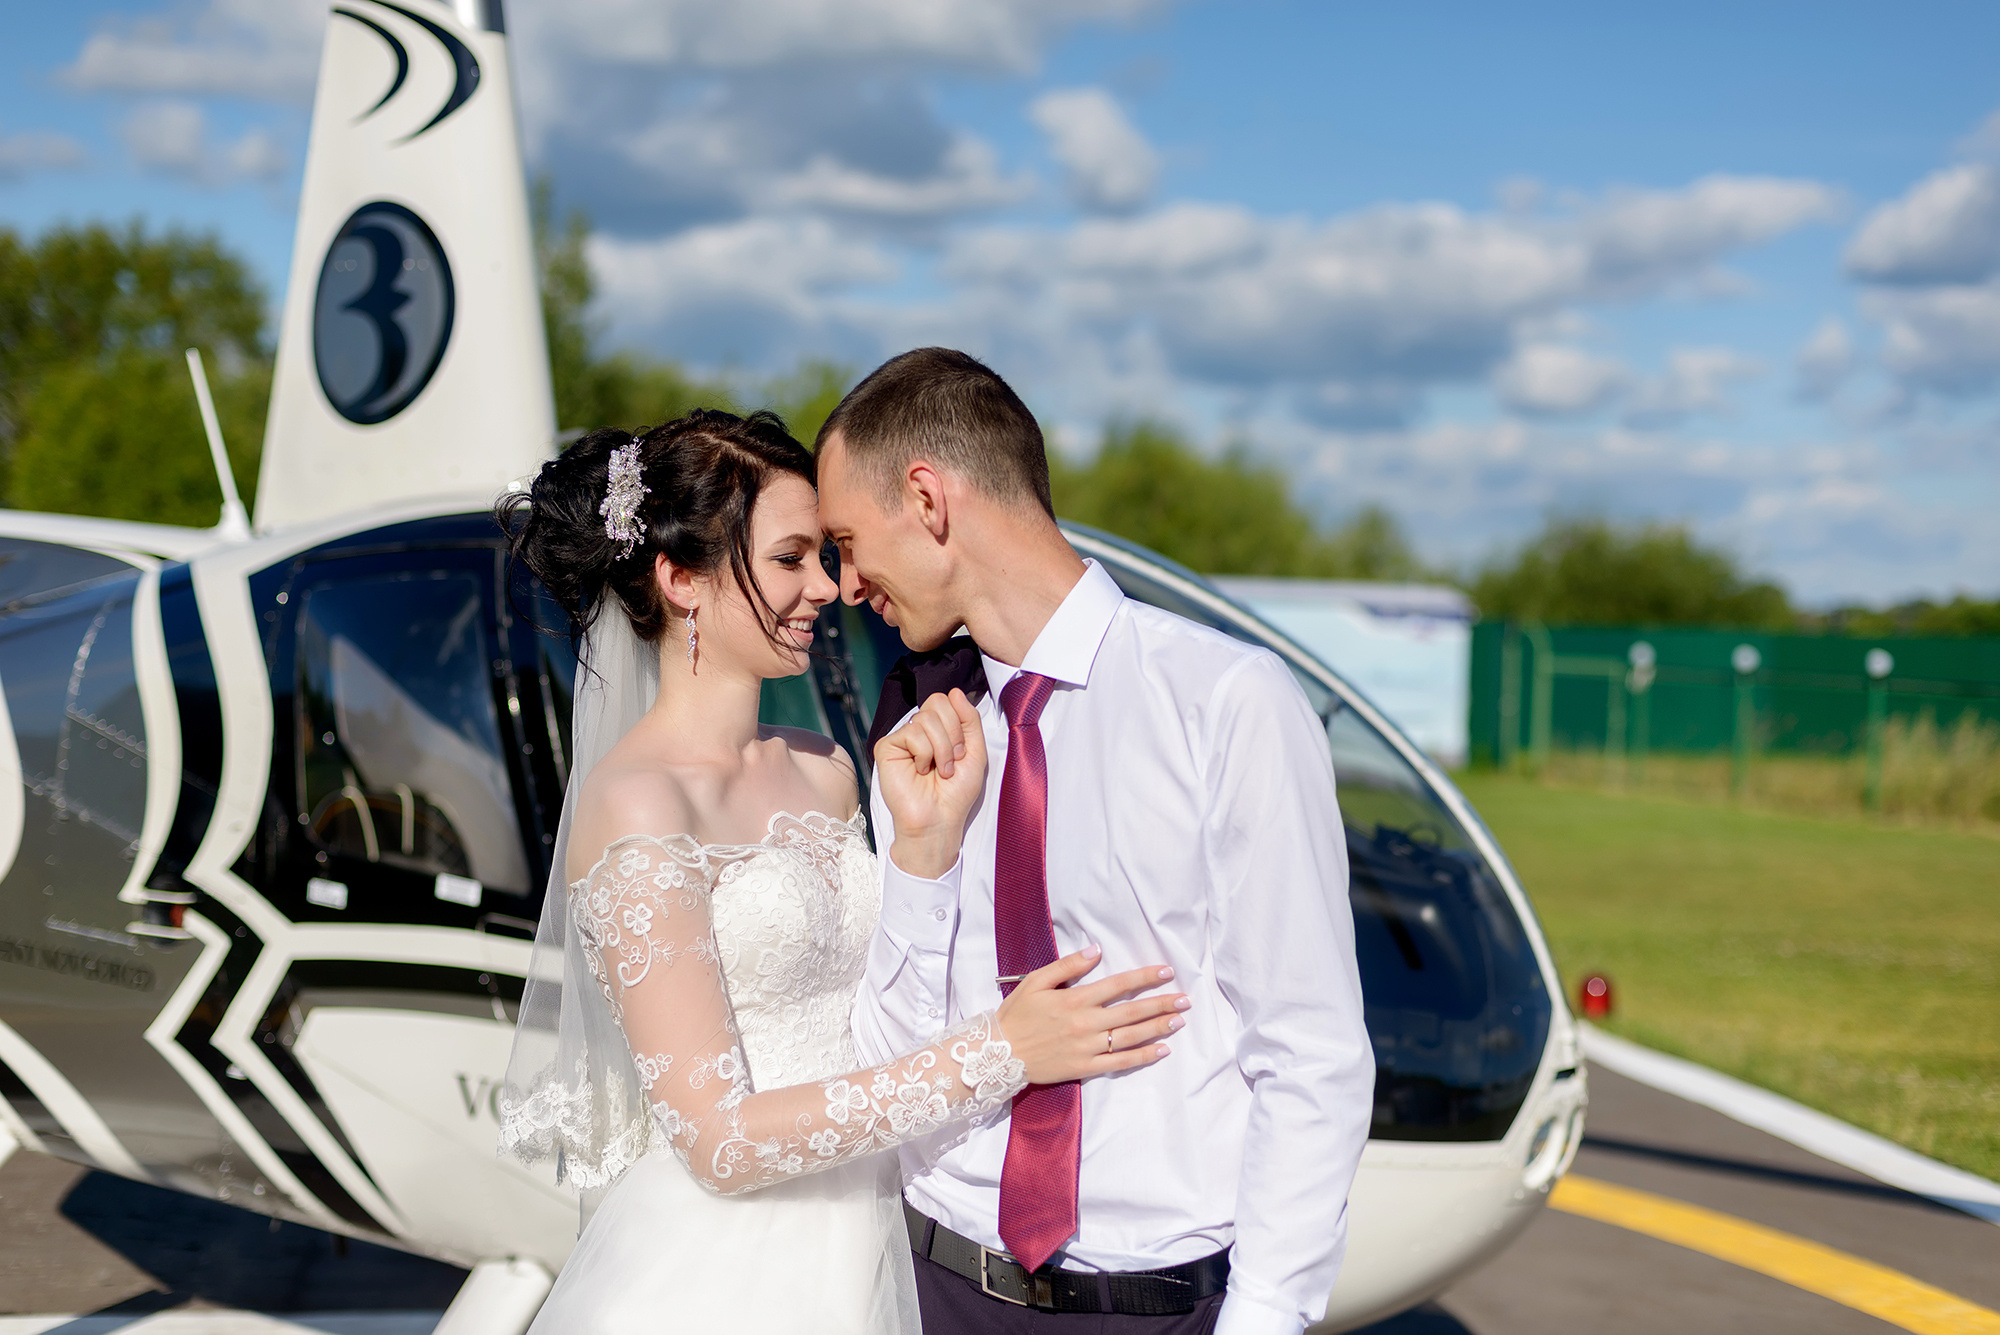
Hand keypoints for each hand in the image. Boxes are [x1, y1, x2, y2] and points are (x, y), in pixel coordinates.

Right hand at [878, 689, 986, 877]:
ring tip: (938, 771)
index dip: (959, 723)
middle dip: (952, 735)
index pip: (947, 699)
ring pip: (925, 718)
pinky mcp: (887, 748)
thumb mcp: (975, 752)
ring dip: (941, 749)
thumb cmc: (955, 793)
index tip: (962, 752)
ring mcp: (902, 738)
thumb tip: (956, 692)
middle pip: (936, 702)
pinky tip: (920, 771)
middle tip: (951, 763)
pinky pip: (911, 733)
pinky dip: (924, 754)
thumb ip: (969, 719)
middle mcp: (919, 730)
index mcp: (938, 729)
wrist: (939, 819)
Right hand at [993, 946, 1186, 1084]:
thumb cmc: (1016, 1015)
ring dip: (1158, 1027)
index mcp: (1075, 999)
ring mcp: (1087, 1047)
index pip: (1119, 985)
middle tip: (1186, 999)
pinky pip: (1120, 1062)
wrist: (997, 1054)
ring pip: (1131, 1037)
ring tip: (1179, 1020)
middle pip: (1132, 1011)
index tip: (1167, 972)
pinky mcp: (1085, 1068)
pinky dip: (1143, 1056)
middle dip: (1161, 1004)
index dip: (1145, 978)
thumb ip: (1067, 965)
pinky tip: (1161, 1050)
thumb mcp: (1036, 981)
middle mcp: (1086, 1023)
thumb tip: (1095, 949)